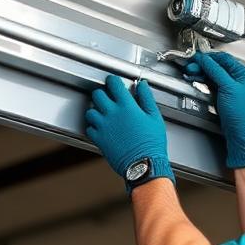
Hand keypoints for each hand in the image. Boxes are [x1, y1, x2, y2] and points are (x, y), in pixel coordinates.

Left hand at [84, 75, 173, 190]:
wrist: (144, 164)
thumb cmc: (152, 144)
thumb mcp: (154, 117)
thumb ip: (146, 98)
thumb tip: (142, 86)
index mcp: (127, 106)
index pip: (113, 84)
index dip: (113, 80)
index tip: (114, 83)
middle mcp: (112, 114)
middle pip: (97, 94)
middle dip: (102, 94)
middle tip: (108, 98)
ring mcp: (103, 126)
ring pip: (90, 111)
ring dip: (96, 110)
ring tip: (104, 114)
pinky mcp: (98, 139)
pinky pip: (89, 128)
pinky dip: (93, 126)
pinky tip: (102, 128)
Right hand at [183, 51, 244, 168]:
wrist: (238, 131)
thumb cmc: (240, 112)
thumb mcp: (228, 87)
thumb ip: (216, 71)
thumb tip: (206, 60)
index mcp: (242, 74)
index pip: (224, 58)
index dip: (209, 57)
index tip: (196, 57)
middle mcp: (236, 79)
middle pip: (217, 66)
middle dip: (203, 65)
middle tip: (191, 66)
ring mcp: (229, 88)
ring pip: (212, 75)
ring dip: (201, 72)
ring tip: (191, 72)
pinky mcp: (222, 96)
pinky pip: (211, 83)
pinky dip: (203, 80)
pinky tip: (196, 80)